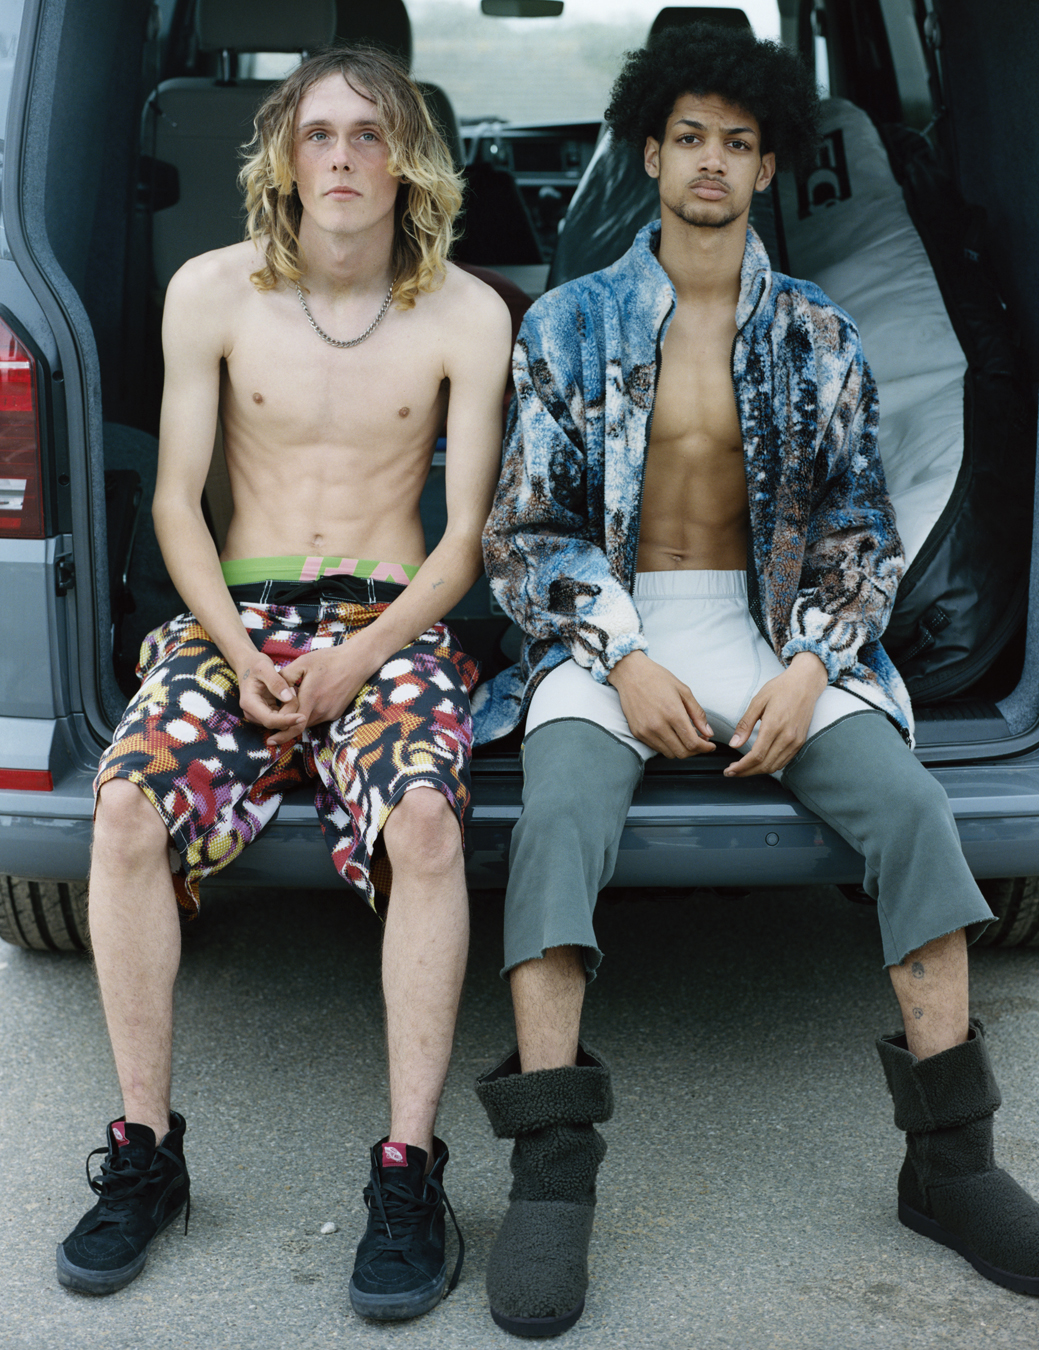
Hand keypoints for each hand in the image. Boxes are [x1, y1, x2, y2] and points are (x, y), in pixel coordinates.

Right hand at [235, 653, 304, 741]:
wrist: (248, 664)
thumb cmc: (255, 664)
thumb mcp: (264, 667)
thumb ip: (276, 682)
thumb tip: (288, 698)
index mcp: (249, 703)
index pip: (269, 720)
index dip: (287, 721)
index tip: (303, 717)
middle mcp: (252, 713)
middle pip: (277, 723)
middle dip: (290, 711)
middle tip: (293, 689)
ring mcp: (258, 715)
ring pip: (281, 722)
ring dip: (290, 709)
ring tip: (290, 689)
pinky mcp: (266, 713)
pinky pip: (282, 717)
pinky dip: (289, 708)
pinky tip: (290, 694)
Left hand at [269, 640, 377, 746]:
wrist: (357, 662)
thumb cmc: (329, 660)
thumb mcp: (303, 662)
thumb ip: (285, 677)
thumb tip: (272, 690)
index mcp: (311, 697)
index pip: (292, 723)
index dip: (280, 732)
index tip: (269, 740)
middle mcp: (322, 710)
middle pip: (300, 726)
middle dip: (286, 729)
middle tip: (273, 734)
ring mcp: (331, 713)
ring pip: (309, 723)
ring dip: (298, 720)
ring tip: (290, 710)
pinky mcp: (336, 713)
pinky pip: (318, 719)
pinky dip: (309, 715)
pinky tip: (307, 703)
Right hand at [607, 650, 714, 758]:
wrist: (631, 674)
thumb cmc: (657, 678)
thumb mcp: (684, 691)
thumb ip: (698, 714)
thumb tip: (708, 732)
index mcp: (673, 714)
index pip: (693, 743)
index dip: (705, 747)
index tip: (710, 745)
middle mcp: (658, 726)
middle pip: (682, 753)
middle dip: (695, 750)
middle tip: (700, 741)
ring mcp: (646, 731)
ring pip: (670, 754)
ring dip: (681, 749)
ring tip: (685, 736)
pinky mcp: (637, 733)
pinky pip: (656, 748)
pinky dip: (667, 745)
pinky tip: (671, 733)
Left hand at [724, 652, 827, 776]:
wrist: (805, 683)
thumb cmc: (780, 688)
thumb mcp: (757, 702)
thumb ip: (745, 724)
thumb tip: (733, 744)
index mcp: (774, 726)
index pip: (756, 756)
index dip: (741, 767)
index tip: (729, 770)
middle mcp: (787, 737)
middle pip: (765, 765)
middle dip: (746, 772)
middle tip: (731, 772)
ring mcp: (796, 741)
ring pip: (775, 766)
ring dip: (757, 771)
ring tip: (742, 769)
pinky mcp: (800, 741)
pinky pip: (784, 761)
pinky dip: (770, 766)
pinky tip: (759, 763)